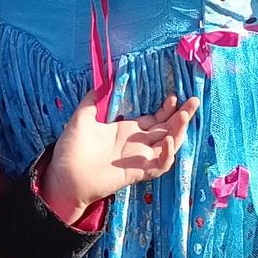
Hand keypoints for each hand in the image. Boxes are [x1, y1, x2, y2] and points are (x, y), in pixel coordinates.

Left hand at [41, 92, 198, 222]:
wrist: (64, 176)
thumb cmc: (71, 149)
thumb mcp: (82, 117)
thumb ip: (93, 99)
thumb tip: (101, 81)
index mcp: (127, 131)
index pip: (155, 119)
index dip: (167, 109)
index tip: (172, 96)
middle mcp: (137, 144)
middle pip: (167, 129)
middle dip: (182, 116)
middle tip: (194, 101)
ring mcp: (139, 158)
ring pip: (169, 146)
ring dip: (179, 131)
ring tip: (185, 116)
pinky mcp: (137, 172)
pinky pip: (159, 166)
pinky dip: (167, 154)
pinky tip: (168, 140)